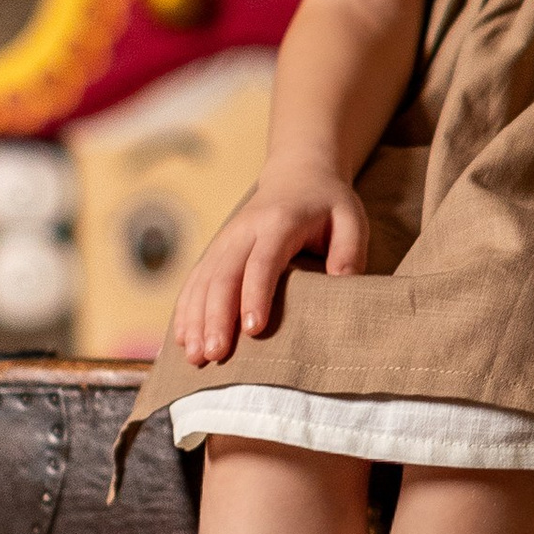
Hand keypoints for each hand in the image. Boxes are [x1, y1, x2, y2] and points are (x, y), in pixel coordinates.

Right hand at [171, 168, 373, 365]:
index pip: (263, 262)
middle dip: (217, 316)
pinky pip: (195, 282)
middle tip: (214, 354)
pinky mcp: (216, 251)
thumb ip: (349, 253)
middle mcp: (244, 231)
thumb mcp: (351, 220)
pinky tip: (182, 340)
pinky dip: (186, 311)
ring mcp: (225, 240)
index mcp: (279, 223)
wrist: (298, 175)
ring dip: (196, 319)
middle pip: (224, 275)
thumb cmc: (329, 205)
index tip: (253, 329)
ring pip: (204, 281)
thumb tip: (342, 288)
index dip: (256, 295)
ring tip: (195, 358)